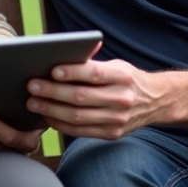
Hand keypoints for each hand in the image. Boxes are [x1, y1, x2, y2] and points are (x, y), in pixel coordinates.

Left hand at [27, 58, 166, 139]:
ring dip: (51, 110)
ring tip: (33, 103)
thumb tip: (62, 52)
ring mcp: (117, 119)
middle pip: (81, 97)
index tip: (52, 70)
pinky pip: (80, 131)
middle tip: (32, 87)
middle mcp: (121, 99)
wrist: (155, 102)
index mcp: (122, 77)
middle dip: (52, 92)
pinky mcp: (112, 134)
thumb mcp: (117, 65)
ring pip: (77, 117)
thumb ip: (92, 62)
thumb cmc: (127, 79)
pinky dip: (61, 124)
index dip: (72, 72)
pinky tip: (47, 117)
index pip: (94, 74)